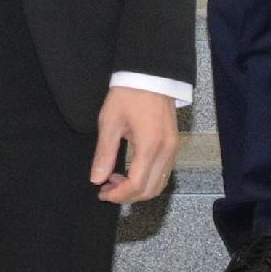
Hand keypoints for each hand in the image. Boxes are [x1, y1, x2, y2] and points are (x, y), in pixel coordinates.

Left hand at [89, 86, 177, 205]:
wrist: (150, 75)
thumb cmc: (128, 95)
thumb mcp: (110, 122)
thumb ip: (104, 153)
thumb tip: (96, 179)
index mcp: (149, 146)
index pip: (137, 184)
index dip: (119, 195)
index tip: (102, 193)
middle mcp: (166, 151)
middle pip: (150, 189)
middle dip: (127, 196)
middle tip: (106, 188)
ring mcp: (173, 149)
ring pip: (159, 184)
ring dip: (138, 189)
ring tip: (115, 179)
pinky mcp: (174, 146)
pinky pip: (163, 173)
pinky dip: (147, 180)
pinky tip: (130, 171)